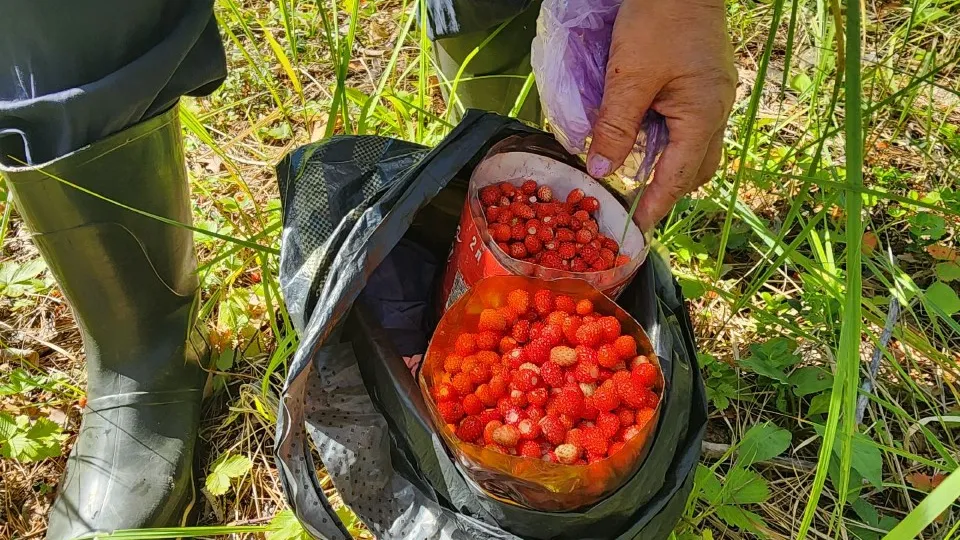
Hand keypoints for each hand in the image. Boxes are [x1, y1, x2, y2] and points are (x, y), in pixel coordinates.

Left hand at [586, 0, 736, 231]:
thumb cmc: (658, 22)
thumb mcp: (629, 77)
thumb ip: (616, 126)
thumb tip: (601, 169)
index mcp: (702, 117)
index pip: (677, 178)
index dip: (654, 206)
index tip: (635, 230)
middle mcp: (717, 111)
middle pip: (696, 168)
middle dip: (668, 189)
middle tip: (635, 200)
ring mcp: (717, 95)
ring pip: (696, 146)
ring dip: (669, 163)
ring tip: (637, 170)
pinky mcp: (708, 81)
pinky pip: (692, 124)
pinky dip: (671, 138)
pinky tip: (648, 132)